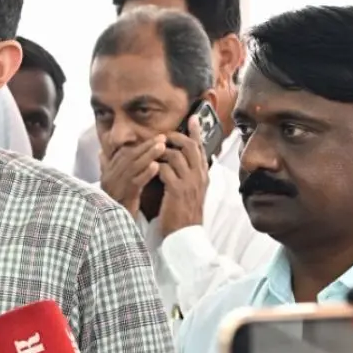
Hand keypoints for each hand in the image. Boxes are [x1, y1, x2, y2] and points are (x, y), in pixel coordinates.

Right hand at [100, 135, 164, 217]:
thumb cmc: (116, 208)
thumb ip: (106, 169)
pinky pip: (134, 183)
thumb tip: (101, 152)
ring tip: (162, 147)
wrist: (113, 230)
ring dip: (148, 155)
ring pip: (132, 167)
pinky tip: (156, 167)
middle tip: (162, 137)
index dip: (139, 145)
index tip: (155, 137)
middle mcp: (109, 179)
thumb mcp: (111, 187)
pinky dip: (145, 174)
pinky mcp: (122, 198)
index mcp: (107, 175)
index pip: (123, 154)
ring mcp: (115, 188)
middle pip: (128, 157)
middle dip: (146, 146)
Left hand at [158, 116, 209, 235]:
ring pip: (176, 155)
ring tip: (152, 152)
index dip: (196, 132)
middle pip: (190, 146)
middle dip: (176, 137)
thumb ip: (190, 176)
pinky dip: (155, 166)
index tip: (192, 118)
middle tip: (164, 134)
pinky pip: (165, 170)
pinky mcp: (177, 190)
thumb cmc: (185, 215)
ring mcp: (189, 183)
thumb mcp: (192, 192)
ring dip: (162, 152)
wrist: (186, 235)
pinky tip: (148, 167)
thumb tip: (184, 162)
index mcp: (203, 176)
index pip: (201, 148)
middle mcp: (199, 177)